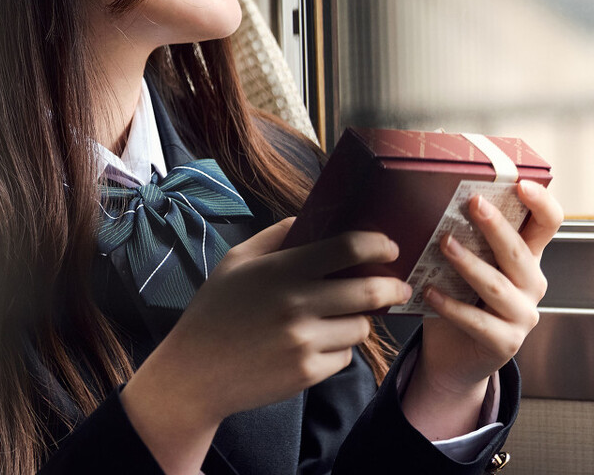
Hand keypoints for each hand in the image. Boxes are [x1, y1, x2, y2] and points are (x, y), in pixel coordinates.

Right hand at [121, 218, 411, 471]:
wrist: (194, 375)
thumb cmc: (215, 312)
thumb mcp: (236, 262)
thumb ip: (276, 236)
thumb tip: (311, 217)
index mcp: (283, 270)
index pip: (348, 247)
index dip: (378, 243)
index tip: (389, 246)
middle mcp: (298, 305)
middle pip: (370, 290)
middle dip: (393, 286)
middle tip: (399, 285)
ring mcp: (304, 342)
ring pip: (361, 327)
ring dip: (359, 320)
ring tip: (343, 317)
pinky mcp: (307, 373)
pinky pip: (344, 356)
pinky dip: (339, 349)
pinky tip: (317, 344)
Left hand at [401, 179, 562, 437]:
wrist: (454, 357)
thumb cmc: (460, 300)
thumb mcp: (467, 264)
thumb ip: (466, 238)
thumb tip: (436, 199)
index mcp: (527, 257)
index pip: (549, 223)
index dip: (541, 202)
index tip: (521, 183)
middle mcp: (532, 284)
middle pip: (520, 251)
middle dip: (497, 226)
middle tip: (473, 204)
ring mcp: (523, 315)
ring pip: (497, 285)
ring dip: (469, 263)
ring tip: (444, 245)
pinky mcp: (507, 342)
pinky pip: (478, 321)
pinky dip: (451, 306)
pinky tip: (429, 292)